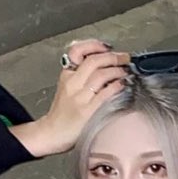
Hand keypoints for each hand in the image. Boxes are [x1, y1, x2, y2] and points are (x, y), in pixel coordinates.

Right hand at [9, 39, 131, 157]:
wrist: (52, 133)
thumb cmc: (62, 113)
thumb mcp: (66, 86)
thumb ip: (81, 74)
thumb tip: (104, 64)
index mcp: (67, 75)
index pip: (77, 51)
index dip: (94, 45)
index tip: (108, 47)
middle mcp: (72, 83)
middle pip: (94, 61)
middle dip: (113, 57)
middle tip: (125, 58)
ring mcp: (80, 96)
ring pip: (101, 75)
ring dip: (117, 70)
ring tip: (125, 71)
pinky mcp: (87, 110)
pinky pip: (105, 94)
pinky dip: (117, 86)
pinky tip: (122, 85)